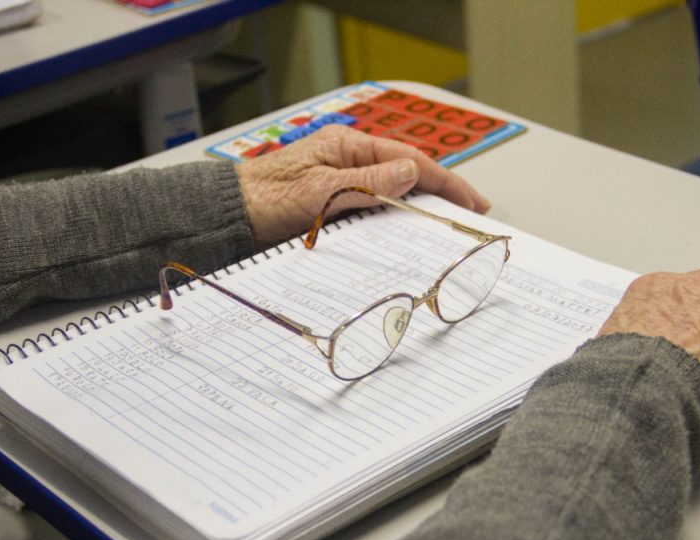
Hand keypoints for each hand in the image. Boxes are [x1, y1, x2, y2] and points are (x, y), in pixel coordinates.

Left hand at [235, 125, 490, 245]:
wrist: (228, 217)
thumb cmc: (263, 198)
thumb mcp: (320, 191)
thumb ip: (366, 182)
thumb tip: (410, 173)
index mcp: (348, 146)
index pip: (409, 160)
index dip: (445, 181)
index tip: (471, 200)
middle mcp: (349, 161)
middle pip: (406, 174)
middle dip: (440, 193)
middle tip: (471, 213)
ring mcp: (343, 182)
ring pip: (393, 193)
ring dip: (420, 208)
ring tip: (448, 224)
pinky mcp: (334, 204)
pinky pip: (374, 209)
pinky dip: (395, 220)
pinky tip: (408, 233)